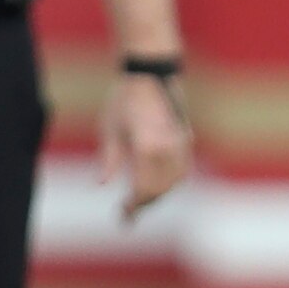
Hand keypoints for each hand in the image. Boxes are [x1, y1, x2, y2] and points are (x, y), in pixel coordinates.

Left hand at [99, 70, 192, 223]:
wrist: (150, 73)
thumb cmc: (124, 99)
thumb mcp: (111, 130)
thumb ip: (109, 160)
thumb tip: (103, 184)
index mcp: (146, 148)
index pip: (142, 189)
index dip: (133, 206)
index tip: (123, 215)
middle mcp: (167, 149)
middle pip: (159, 189)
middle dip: (145, 202)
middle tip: (129, 210)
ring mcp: (180, 143)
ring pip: (174, 181)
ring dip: (159, 193)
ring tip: (142, 198)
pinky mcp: (186, 137)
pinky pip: (182, 169)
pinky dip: (171, 180)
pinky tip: (159, 182)